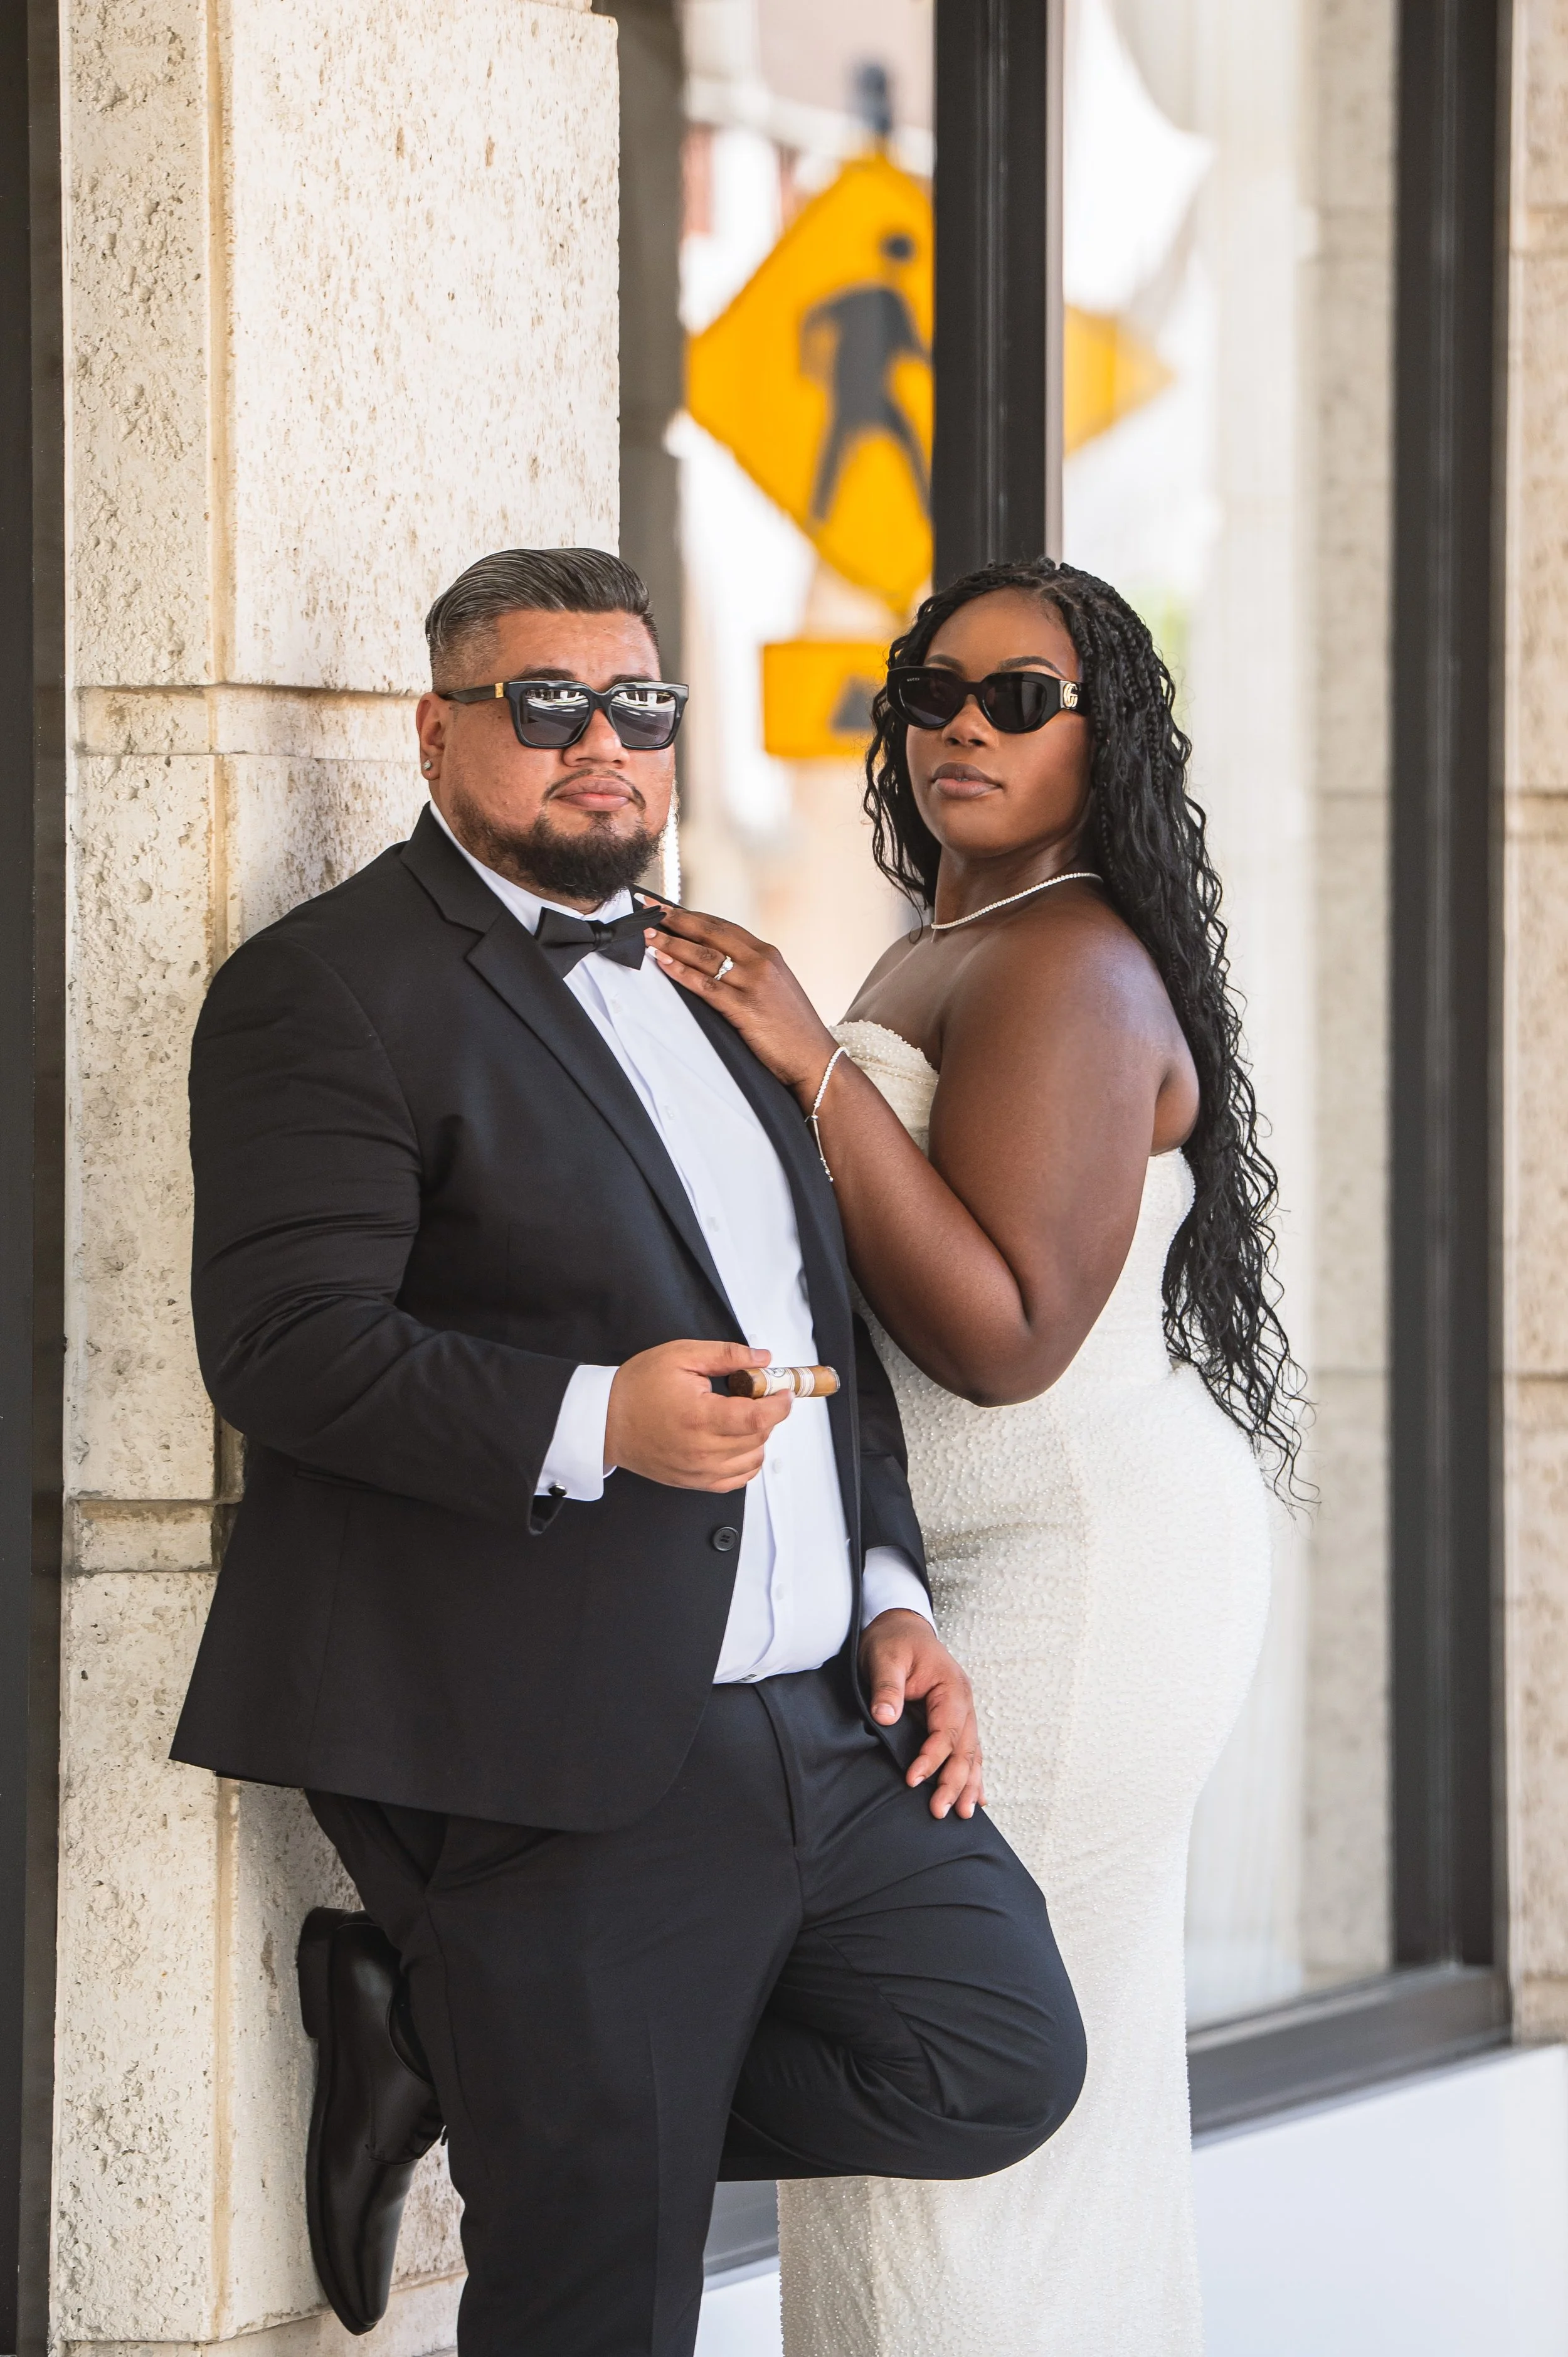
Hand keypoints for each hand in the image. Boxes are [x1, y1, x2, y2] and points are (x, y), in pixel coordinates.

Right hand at [605, 1340, 791, 1490]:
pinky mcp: (695, 1482)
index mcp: (700, 1417)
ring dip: (758, 1437)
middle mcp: (702, 1450)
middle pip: (759, 1437)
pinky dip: (746, 1461)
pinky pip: (737, 1479)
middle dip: (767, 1413)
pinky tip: (736, 1441)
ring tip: (739, 1416)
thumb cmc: (637, 1388)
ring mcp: (699, 1471)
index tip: (783, 1391)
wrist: (605, 1421)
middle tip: (754, 1394)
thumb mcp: (681, 1355)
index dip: (779, 1404)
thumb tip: (762, 1359)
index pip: (758, 1418)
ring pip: (753, 1459)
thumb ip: (726, 1355)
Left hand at [649, 907, 838, 1107]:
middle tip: (647, 910)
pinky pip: (706, 985)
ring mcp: (753, 984)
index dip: (692, 915)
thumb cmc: (792, 1028)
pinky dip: (681, 971)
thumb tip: (714, 961)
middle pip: (710, 933)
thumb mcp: (775, 987)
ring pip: (703, 956)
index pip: (722, 926)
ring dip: (671, 943)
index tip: (667, 907)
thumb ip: (749, 970)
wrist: (814, 1058)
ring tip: (647, 936)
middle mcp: (761, 962)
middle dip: (676, 920)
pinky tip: (663, 962)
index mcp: (768, 954)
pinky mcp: (744, 1008)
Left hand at [859, 1608, 986, 1819]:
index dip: (931, 1759)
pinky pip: (967, 1749)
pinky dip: (972, 1773)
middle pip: (965, 1749)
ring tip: (964, 1813)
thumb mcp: (885, 1658)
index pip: (946, 1732)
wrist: (900, 1625)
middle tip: (941, 1811)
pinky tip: (976, 1796)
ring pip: (971, 1753)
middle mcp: (963, 1701)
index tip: (913, 1780)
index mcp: (951, 1687)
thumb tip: (885, 1716)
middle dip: (956, 1782)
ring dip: (968, 1783)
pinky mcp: (953, 1717)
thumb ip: (887, 1687)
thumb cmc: (894, 1640)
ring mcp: (962, 1710)